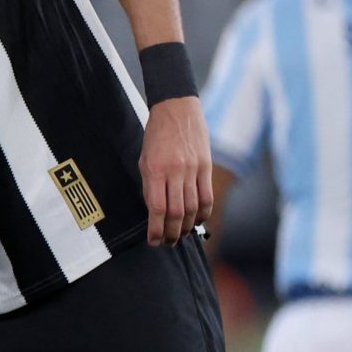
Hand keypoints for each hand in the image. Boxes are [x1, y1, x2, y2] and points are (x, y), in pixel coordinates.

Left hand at [142, 95, 212, 244]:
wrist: (177, 108)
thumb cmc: (157, 135)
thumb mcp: (144, 159)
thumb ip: (150, 186)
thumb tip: (155, 211)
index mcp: (155, 170)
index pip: (157, 208)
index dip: (156, 229)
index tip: (153, 241)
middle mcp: (176, 172)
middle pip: (177, 212)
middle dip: (171, 233)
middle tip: (167, 242)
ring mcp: (193, 169)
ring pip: (193, 208)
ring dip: (186, 226)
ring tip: (179, 235)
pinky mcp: (206, 167)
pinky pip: (207, 196)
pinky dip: (203, 213)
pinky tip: (197, 221)